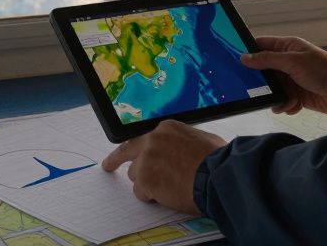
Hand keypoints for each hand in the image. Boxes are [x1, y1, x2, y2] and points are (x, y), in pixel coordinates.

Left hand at [100, 119, 224, 214]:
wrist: (219, 174)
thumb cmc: (217, 160)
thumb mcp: (201, 140)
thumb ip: (182, 143)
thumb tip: (184, 150)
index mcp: (166, 128)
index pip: (143, 138)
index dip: (135, 148)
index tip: (125, 151)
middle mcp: (153, 139)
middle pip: (129, 153)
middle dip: (115, 160)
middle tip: (108, 166)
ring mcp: (147, 158)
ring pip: (136, 176)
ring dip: (149, 185)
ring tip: (171, 187)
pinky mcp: (145, 178)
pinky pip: (141, 192)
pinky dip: (152, 197)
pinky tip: (169, 195)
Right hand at [242, 36, 326, 115]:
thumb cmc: (323, 70)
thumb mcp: (292, 62)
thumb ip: (267, 59)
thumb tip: (245, 57)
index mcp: (287, 48)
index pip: (260, 45)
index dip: (247, 51)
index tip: (234, 60)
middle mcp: (288, 63)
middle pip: (263, 70)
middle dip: (259, 81)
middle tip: (251, 89)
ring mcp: (293, 80)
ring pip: (272, 89)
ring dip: (274, 97)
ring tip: (281, 101)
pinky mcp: (298, 96)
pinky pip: (283, 101)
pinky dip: (285, 105)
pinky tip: (293, 106)